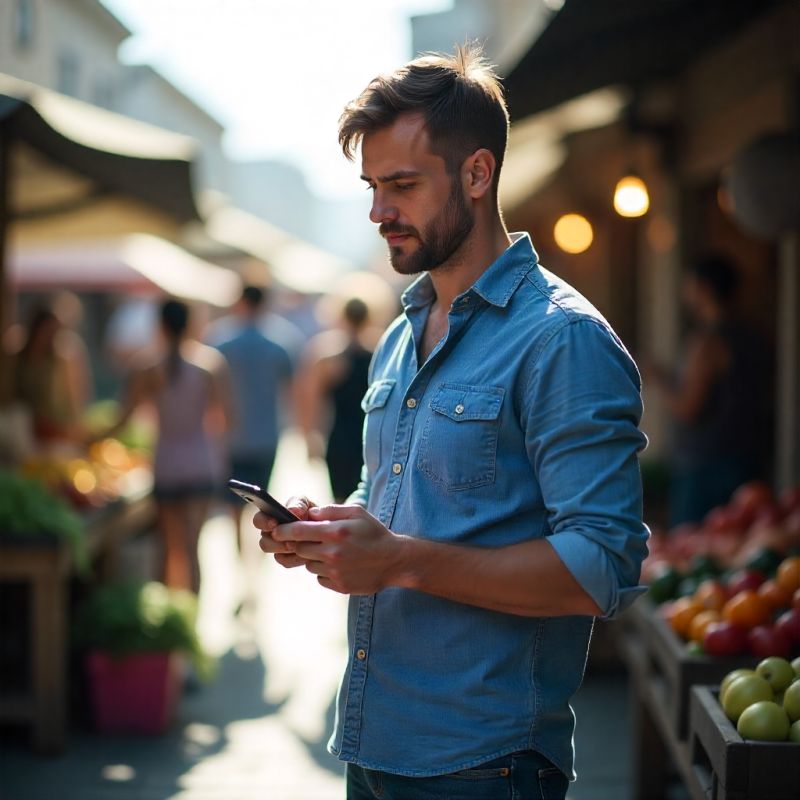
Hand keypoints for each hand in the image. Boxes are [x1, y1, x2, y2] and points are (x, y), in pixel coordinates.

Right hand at [254, 495, 316, 568]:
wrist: (324, 529)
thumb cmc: (311, 512)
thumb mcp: (306, 503)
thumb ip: (298, 503)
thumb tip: (291, 510)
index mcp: (271, 517)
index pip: (258, 520)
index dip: (263, 522)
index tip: (274, 523)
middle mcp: (271, 534)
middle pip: (264, 542)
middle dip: (276, 543)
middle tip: (290, 541)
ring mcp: (278, 548)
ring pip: (275, 554)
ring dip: (288, 551)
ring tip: (300, 546)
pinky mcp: (287, 559)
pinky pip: (286, 562)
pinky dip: (296, 558)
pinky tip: (307, 554)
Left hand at [269, 504, 404, 594]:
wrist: (395, 561)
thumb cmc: (374, 533)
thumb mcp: (356, 513)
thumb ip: (330, 510)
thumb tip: (308, 513)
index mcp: (335, 532)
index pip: (297, 531)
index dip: (282, 530)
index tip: (275, 530)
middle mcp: (332, 553)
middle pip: (300, 548)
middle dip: (301, 543)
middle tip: (314, 539)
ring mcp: (334, 572)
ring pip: (309, 564)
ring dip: (314, 557)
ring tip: (335, 552)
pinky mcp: (338, 585)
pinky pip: (319, 577)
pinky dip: (324, 571)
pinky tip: (342, 564)